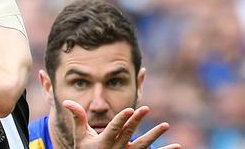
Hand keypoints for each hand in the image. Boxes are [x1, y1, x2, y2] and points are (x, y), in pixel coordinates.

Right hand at [62, 100, 180, 148]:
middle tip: (146, 108)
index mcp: (103, 142)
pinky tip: (177, 146)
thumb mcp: (80, 136)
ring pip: (142, 145)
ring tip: (165, 125)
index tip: (129, 109)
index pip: (114, 129)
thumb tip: (67, 101)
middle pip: (129, 133)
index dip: (121, 120)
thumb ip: (77, 118)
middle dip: (137, 120)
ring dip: (154, 135)